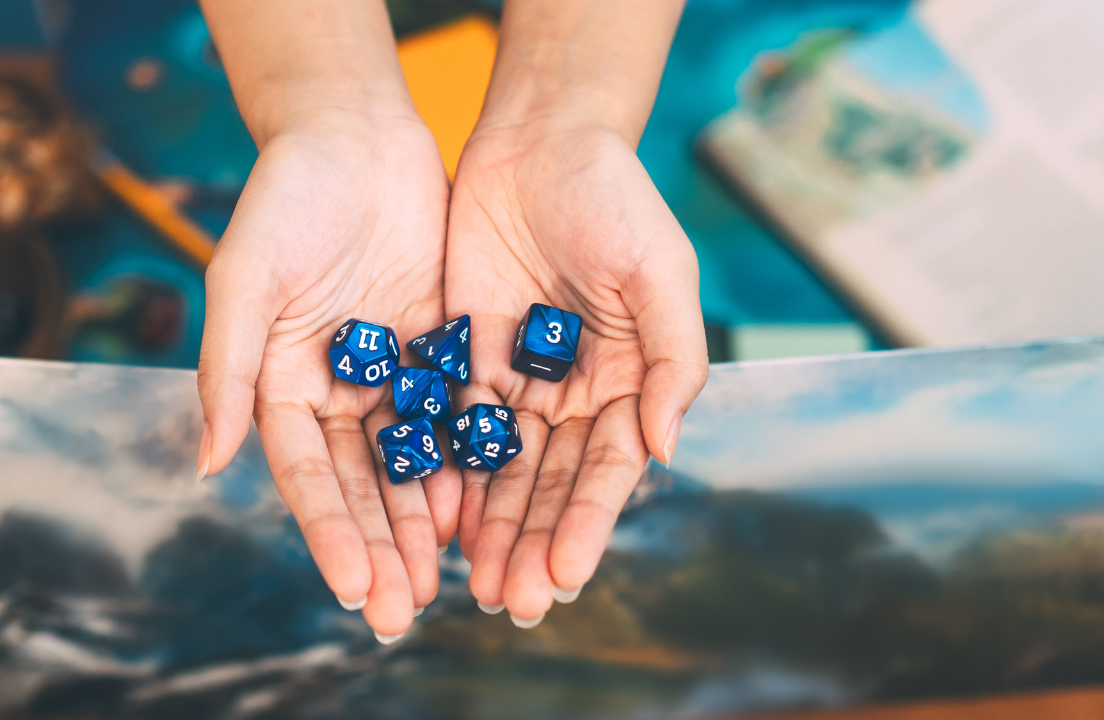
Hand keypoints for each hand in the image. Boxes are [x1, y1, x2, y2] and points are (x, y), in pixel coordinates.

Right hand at [196, 114, 459, 638]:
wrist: (353, 132)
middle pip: (358, 485)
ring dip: (422, 525)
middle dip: (379, 549)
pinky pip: (452, 418)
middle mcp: (331, 389)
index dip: (328, 533)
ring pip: (408, 463)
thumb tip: (206, 465)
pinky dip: (464, 465)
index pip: (305, 477)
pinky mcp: (436, 348)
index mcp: (277, 383)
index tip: (352, 588)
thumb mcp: (245, 279)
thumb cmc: (285, 198)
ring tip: (444, 584)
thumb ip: (226, 371)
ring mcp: (385, 372)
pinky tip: (481, 513)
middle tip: (401, 613)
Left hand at [446, 119, 707, 626]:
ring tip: (471, 583)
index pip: (606, 470)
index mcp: (629, 381)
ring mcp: (518, 379)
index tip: (565, 576)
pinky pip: (451, 427)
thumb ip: (671, 358)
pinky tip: (431, 519)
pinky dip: (444, 473)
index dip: (586, 524)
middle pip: (550, 484)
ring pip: (500, 470)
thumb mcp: (660, 271)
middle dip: (532, 543)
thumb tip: (665, 449)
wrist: (540, 137)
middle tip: (510, 601)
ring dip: (489, 527)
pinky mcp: (464, 356)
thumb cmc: (615, 198)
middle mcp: (574, 393)